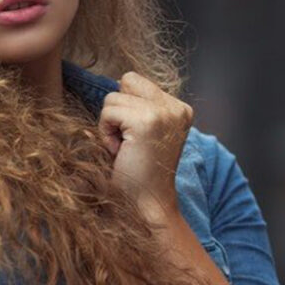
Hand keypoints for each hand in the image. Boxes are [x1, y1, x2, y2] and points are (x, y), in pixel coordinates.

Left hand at [98, 71, 193, 217]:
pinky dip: (106, 132)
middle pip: (126, 81)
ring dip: (110, 124)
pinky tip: (121, 151)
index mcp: (179, 108)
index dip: (125, 108)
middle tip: (128, 142)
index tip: (135, 137)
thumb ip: (138, 105)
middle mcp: (176, 107)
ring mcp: (164, 113)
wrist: (145, 204)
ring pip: (112, 97)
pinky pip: (108, 112)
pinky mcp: (147, 121)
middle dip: (117, 111)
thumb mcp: (143, 131)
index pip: (134, 81)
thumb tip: (116, 80)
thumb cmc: (137, 171)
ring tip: (125, 148)